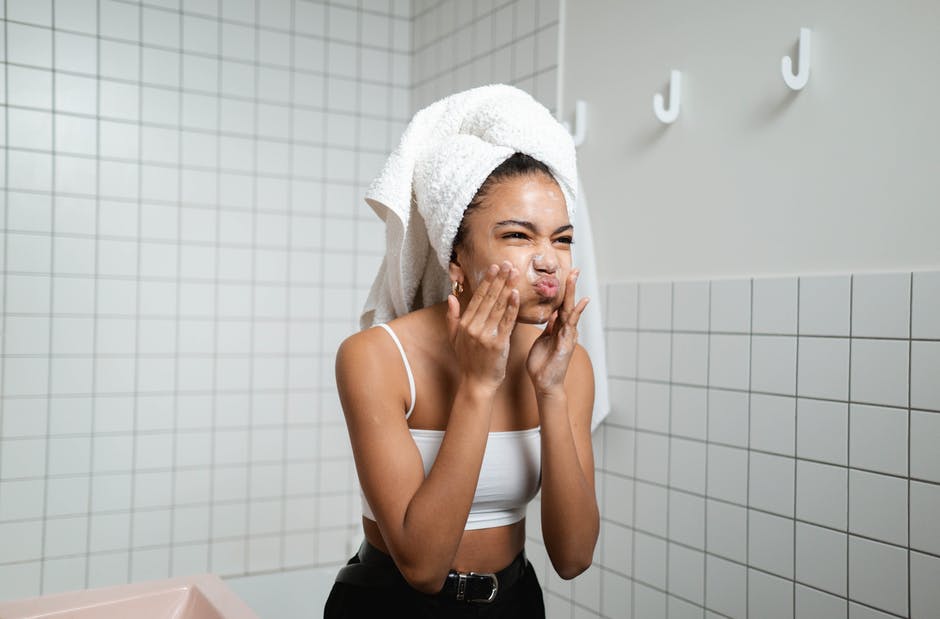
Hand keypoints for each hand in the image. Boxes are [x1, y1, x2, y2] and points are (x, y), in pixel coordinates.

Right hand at [446, 261, 519, 389]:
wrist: (477, 383)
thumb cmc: (468, 361)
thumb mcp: (455, 339)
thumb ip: (452, 317)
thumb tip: (451, 297)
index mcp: (465, 324)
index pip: (477, 298)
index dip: (486, 281)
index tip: (494, 267)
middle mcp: (474, 327)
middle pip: (489, 298)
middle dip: (499, 280)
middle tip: (507, 264)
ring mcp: (485, 335)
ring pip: (498, 306)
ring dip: (507, 288)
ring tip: (514, 273)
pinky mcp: (497, 343)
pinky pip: (506, 322)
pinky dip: (512, 307)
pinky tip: (516, 294)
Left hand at [526, 269, 588, 396]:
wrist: (544, 384)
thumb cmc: (542, 364)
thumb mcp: (543, 341)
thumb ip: (549, 328)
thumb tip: (551, 314)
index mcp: (557, 328)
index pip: (560, 305)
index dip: (562, 291)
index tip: (565, 275)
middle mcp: (565, 330)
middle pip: (567, 304)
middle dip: (571, 287)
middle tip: (575, 269)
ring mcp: (567, 336)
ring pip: (570, 310)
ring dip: (573, 293)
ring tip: (575, 277)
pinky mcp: (566, 343)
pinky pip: (570, 325)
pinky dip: (575, 313)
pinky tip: (581, 302)